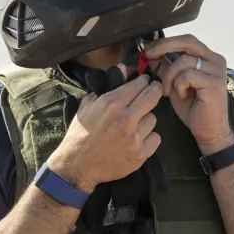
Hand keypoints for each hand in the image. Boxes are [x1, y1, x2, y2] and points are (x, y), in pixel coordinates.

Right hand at [47, 72, 162, 190]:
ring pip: (154, 119)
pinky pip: (155, 138)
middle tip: (154, 90)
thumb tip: (123, 68)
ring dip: (146, 119)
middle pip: (152, 97)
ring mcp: (134, 137)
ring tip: (136, 124)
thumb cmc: (80, 134)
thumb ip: (107, 87)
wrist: (78, 165)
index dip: (144, 81)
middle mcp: (126, 118)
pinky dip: (149, 138)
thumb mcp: (87, 106)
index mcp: (111, 104)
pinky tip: (138, 139)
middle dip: (154, 90)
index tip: (145, 81)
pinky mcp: (140, 154)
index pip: (138, 85)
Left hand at [144, 34, 233, 153]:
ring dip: (169, 76)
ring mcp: (217, 71)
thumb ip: (166, 67)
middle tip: (148, 55)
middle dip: (164, 47)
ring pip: (184, 61)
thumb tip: (149, 53)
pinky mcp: (215, 83)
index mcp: (208, 57)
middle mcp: (216, 60)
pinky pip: (188, 76)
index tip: (147, 48)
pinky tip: (182, 96)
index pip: (186, 40)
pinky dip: (179, 86)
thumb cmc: (192, 108)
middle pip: (188, 42)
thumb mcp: (174, 83)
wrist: (208, 130)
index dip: (165, 42)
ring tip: (169, 91)